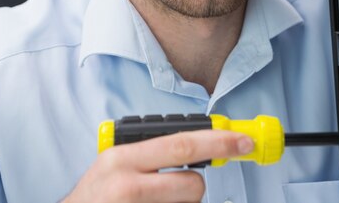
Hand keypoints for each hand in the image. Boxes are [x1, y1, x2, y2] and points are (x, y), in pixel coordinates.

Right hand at [62, 129, 253, 202]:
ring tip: (154, 202)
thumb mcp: (114, 164)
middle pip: (192, 185)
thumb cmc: (95, 197)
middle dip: (199, 185)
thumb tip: (202, 147)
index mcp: (122, 158)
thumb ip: (153, 154)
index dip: (220, 142)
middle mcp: (126, 185)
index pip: (183, 144)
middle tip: (191, 184)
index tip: (244, 141)